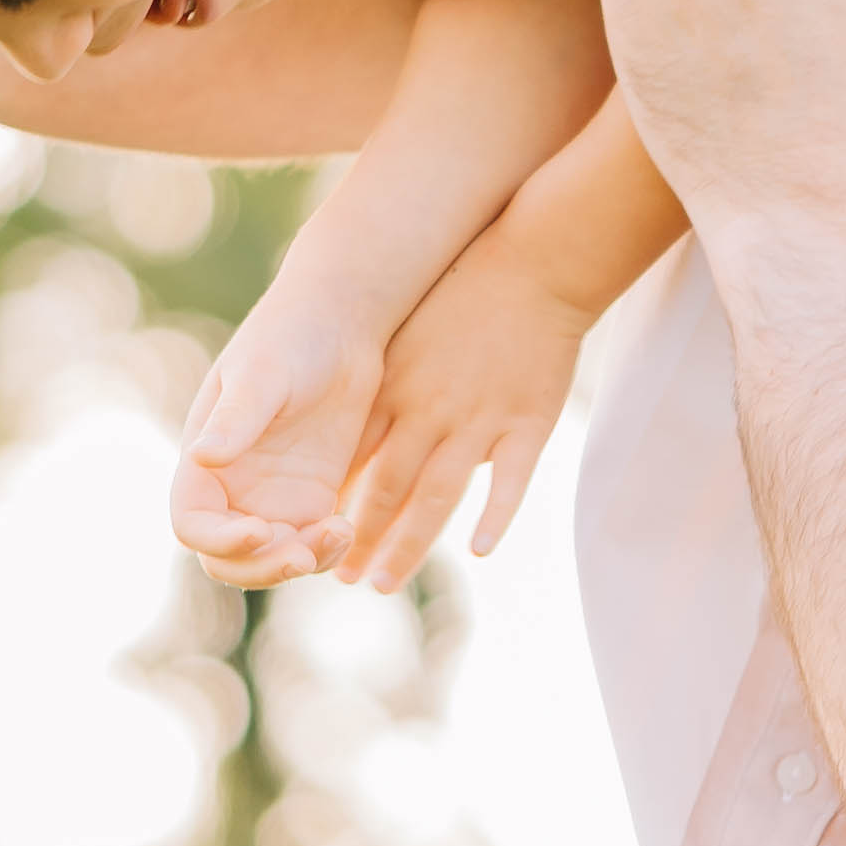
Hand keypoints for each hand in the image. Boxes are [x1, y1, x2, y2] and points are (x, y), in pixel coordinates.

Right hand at [167, 269, 383, 586]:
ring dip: (299, 562)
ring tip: (337, 533)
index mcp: (202, 460)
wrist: (343, 324)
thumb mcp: (262, 375)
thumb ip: (236, 419)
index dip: (220, 541)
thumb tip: (202, 457)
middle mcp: (231, 488)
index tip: (261, 530)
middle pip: (228, 559)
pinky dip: (325, 551)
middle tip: (303, 555)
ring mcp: (273, 498)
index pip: (193, 525)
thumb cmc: (292, 337)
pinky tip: (347, 528)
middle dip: (261, 567)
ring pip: (271, 561)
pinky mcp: (313, 500)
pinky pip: (310, 547)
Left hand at [331, 227, 591, 593]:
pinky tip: (479, 549)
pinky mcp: (527, 421)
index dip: (331, 506)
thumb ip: (382, 390)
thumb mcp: (405, 334)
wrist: (533, 261)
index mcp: (394, 389)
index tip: (312, 541)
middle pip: (385, 490)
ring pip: (437, 497)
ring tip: (384, 584)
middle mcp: (429, 410)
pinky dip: (495, 516)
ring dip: (409, 545)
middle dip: (360, 540)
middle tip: (344, 582)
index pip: (352, 461)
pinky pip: (510, 481)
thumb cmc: (463, 294)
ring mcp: (479, 419)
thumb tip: (350, 439)